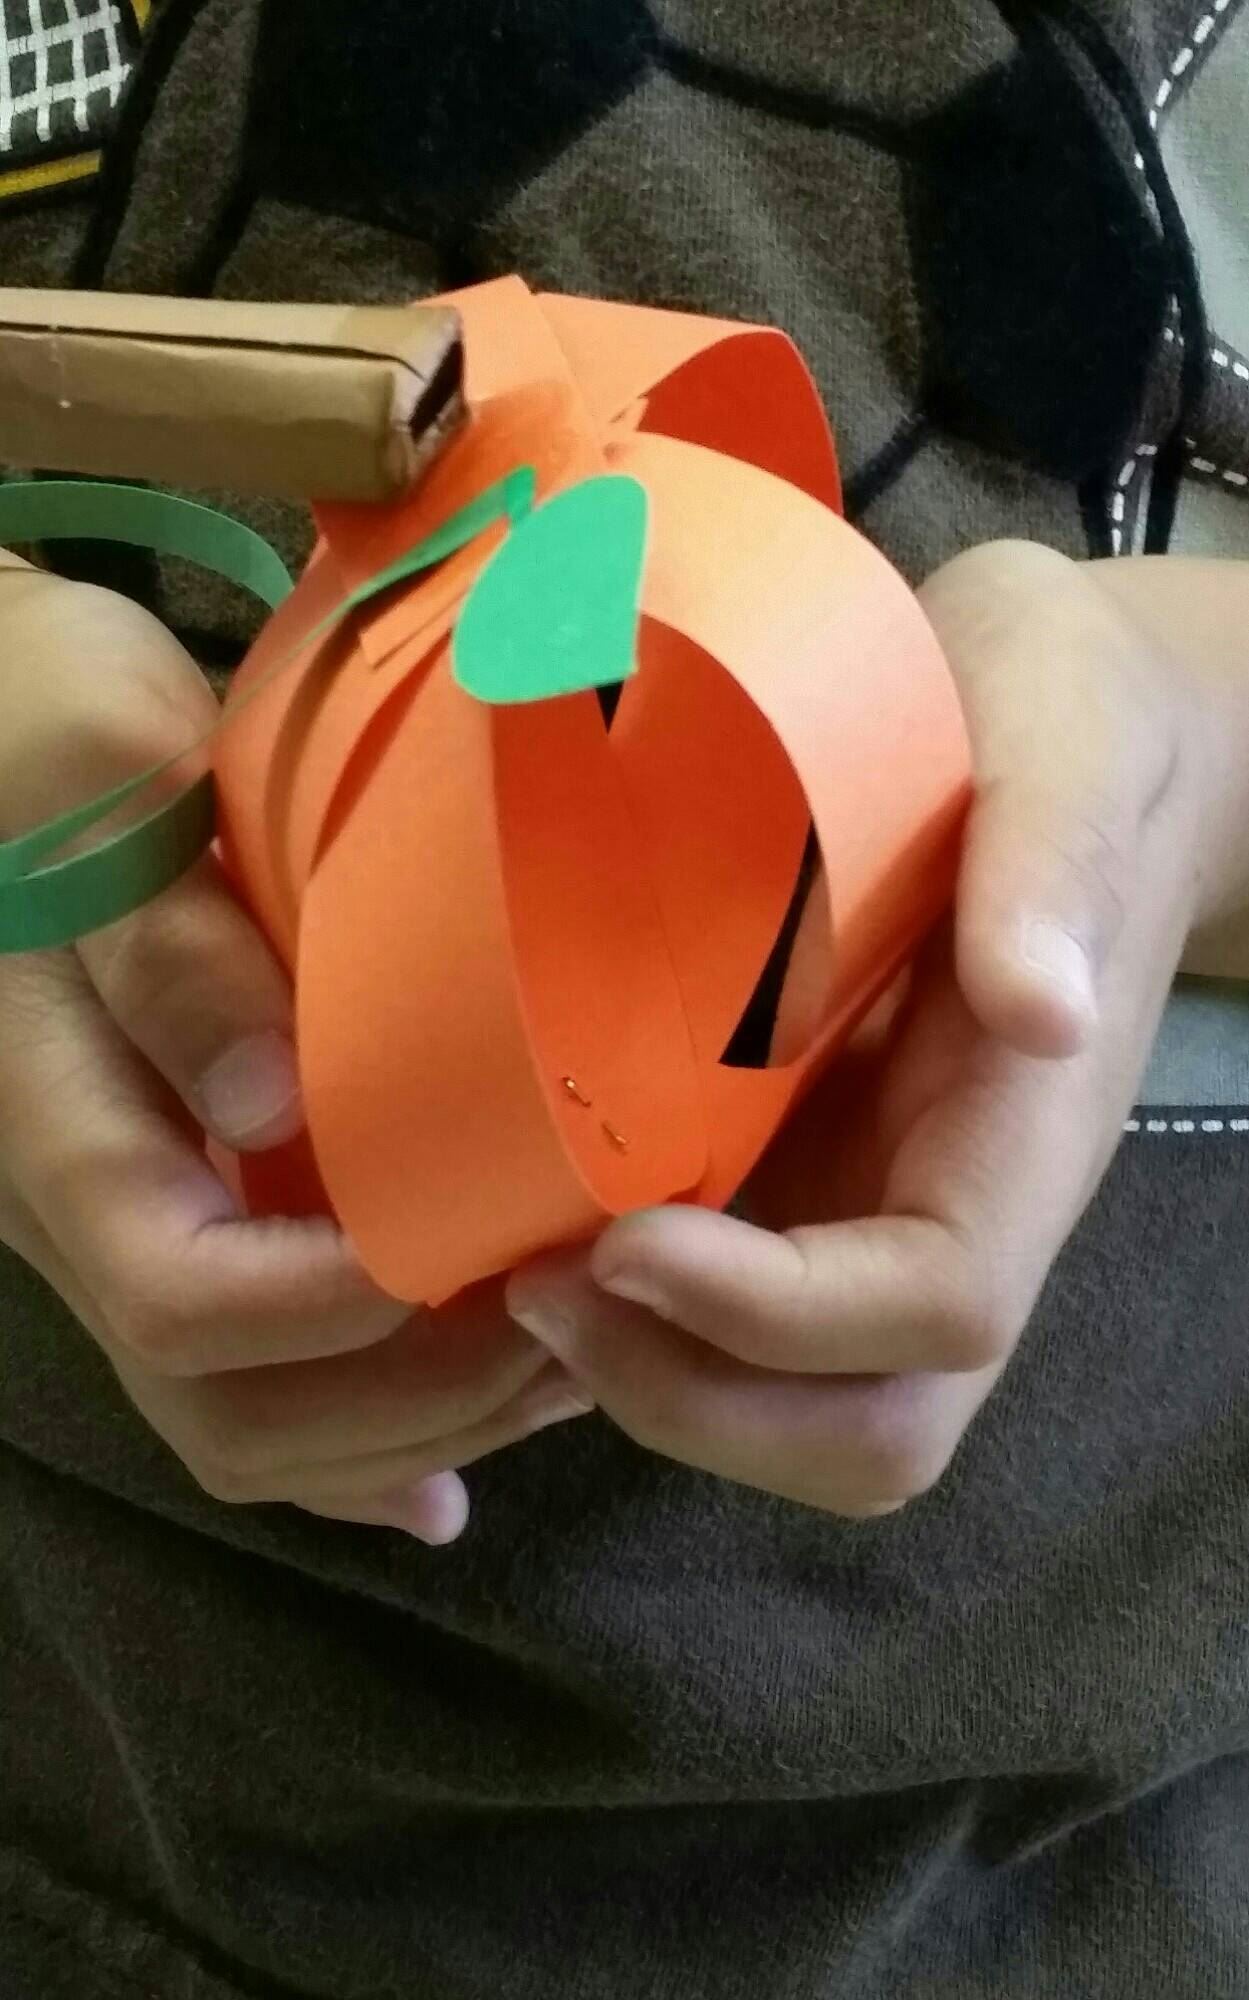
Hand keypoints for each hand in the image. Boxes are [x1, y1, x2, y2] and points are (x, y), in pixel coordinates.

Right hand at [0, 569, 578, 1542]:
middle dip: (413, 1398)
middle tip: (578, 1334)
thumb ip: (171, 954)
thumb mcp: (97, 789)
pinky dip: (355, 1434)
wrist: (2, 718)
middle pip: (225, 1404)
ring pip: (244, 1417)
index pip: (182, 1298)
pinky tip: (445, 1471)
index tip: (503, 1260)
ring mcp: (121, 1221)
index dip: (343, 1314)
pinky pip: (246, 1373)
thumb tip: (264, 1109)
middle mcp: (73, 1209)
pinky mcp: (171, 1205)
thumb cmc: (40, 718)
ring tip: (566, 1370)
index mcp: (45, 1122)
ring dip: (413, 1422)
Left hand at [506, 543, 1243, 1515]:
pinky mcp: (802, 1175)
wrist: (1051, 718)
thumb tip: (1043, 1012)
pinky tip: (515, 1236)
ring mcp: (874, 1206)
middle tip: (535, 1290)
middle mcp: (954, 1207)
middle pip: (866, 1429)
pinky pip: (721, 1319)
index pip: (938, 1306)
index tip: (626, 1238)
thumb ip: (1056, 860)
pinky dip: (621, 1322)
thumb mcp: (1068, 738)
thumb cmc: (1067, 712)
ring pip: (788, 1405)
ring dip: (642, 1382)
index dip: (779, 1315)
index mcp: (1025, 1132)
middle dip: (693, 1400)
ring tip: (503, 1274)